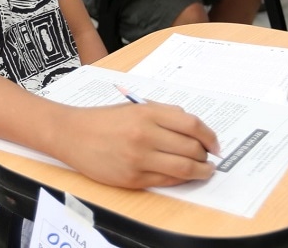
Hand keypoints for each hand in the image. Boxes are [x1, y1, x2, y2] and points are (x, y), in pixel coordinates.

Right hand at [60, 101, 218, 188]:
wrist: (71, 134)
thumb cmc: (103, 120)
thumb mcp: (134, 106)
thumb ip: (164, 113)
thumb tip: (194, 128)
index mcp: (147, 113)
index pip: (192, 126)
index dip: (210, 137)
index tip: (215, 144)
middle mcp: (144, 135)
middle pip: (192, 148)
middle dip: (206, 156)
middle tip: (209, 158)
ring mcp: (139, 159)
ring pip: (184, 169)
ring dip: (200, 171)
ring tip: (204, 171)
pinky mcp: (132, 179)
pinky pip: (166, 182)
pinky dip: (180, 180)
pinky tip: (182, 176)